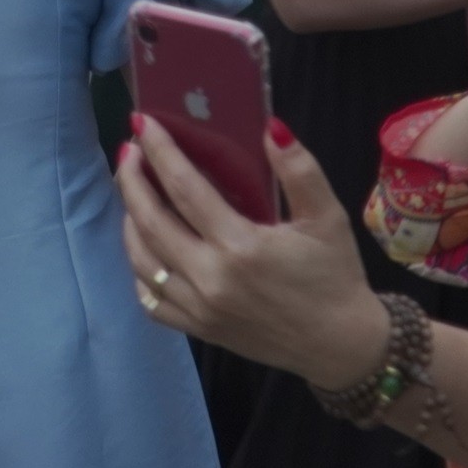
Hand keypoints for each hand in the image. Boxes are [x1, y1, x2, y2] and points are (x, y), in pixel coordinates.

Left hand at [116, 118, 393, 386]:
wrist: (338, 344)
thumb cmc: (334, 275)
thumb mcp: (327, 217)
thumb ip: (299, 170)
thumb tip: (271, 125)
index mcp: (240, 246)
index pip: (184, 189)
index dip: (160, 152)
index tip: (143, 123)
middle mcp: (210, 278)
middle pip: (150, 221)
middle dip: (132, 180)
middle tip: (129, 150)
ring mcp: (199, 308)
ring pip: (142, 260)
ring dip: (129, 220)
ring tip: (133, 191)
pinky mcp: (199, 329)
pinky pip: (150, 300)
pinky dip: (139, 269)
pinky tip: (144, 245)